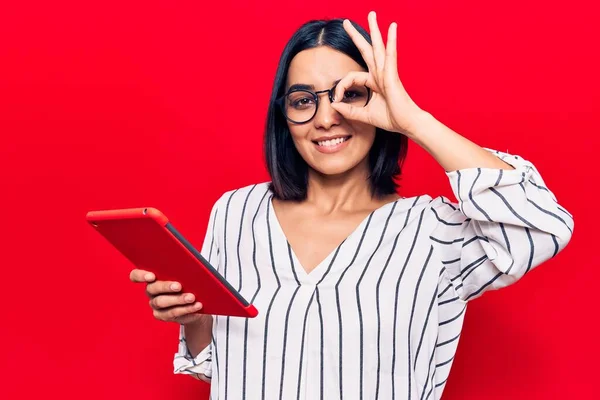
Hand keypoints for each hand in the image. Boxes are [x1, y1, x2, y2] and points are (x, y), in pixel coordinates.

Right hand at [129, 269, 210, 325]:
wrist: (194, 302)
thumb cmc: (188, 283)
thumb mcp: (184, 274)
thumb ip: (181, 270)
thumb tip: (187, 266)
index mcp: (151, 277)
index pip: (136, 275)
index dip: (140, 275)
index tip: (151, 276)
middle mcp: (150, 291)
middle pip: (152, 288)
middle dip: (166, 287)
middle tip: (178, 286)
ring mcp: (155, 304)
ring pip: (162, 302)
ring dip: (178, 299)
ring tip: (191, 297)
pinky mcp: (162, 315)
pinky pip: (173, 313)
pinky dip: (187, 309)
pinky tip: (197, 305)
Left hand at [331, 11, 425, 136]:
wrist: (407, 123)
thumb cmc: (391, 118)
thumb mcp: (364, 115)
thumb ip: (349, 110)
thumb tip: (333, 105)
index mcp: (374, 81)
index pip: (351, 77)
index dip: (341, 87)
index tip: (335, 99)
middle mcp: (380, 73)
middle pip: (367, 50)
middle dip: (356, 35)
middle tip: (346, 22)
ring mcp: (386, 72)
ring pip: (378, 46)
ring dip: (375, 29)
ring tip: (372, 14)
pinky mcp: (392, 74)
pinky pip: (390, 55)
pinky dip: (391, 41)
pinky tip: (392, 27)